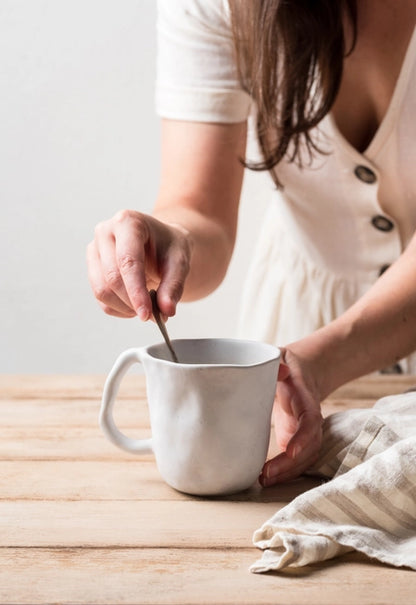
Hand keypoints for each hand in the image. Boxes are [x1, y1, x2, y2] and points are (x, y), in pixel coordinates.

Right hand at [86, 209, 191, 319]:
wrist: (160, 242)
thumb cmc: (169, 247)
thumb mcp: (180, 263)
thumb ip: (173, 286)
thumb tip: (166, 311)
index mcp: (128, 222)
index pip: (128, 261)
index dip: (136, 291)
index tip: (146, 314)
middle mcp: (105, 232)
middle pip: (112, 277)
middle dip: (132, 301)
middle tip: (154, 314)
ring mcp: (94, 249)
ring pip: (101, 289)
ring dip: (124, 307)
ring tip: (146, 307)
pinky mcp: (92, 266)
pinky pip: (99, 297)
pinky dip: (118, 308)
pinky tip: (134, 305)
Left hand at [259, 346, 323, 485]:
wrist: (299, 373)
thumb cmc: (285, 366)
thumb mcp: (280, 358)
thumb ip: (279, 363)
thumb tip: (281, 370)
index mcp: (306, 400)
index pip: (310, 422)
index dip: (302, 438)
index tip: (289, 451)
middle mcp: (309, 420)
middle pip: (309, 448)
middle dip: (290, 464)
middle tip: (265, 474)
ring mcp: (303, 432)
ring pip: (304, 459)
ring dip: (287, 473)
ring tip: (263, 480)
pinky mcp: (294, 439)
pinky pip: (295, 461)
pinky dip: (284, 472)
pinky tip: (266, 479)